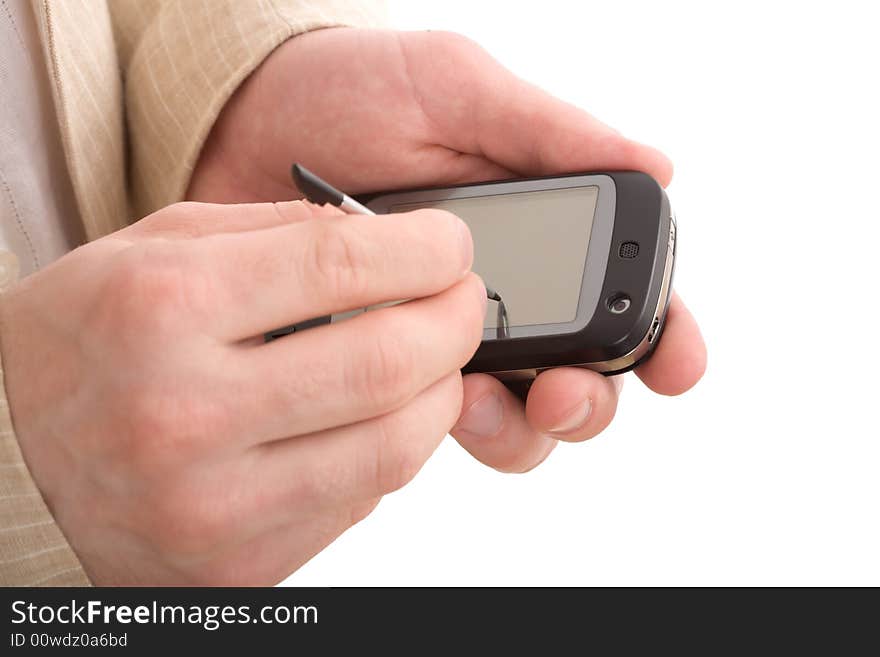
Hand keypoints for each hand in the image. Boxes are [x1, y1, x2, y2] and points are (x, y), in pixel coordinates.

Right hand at [0, 201, 483, 583]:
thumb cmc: (81, 342)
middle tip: (462, 301)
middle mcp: (184, 413)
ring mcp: (212, 504)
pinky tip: (375, 418)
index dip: (423, 250)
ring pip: (392, 448)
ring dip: (439, 394)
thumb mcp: (152, 251)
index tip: (449, 246)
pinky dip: (389, 450)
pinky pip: (359, 503)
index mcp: (160, 310)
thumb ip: (272, 232)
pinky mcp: (238, 563)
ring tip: (434, 360)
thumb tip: (383, 239)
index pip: (339, 266)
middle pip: (386, 362)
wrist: (7, 460)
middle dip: (454, 322)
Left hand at [189, 28, 706, 471]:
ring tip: (477, 400)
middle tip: (559, 391)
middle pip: (583, 377)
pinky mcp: (383, 365)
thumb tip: (658, 166)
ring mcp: (444, 337)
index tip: (674, 364)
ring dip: (517, 428)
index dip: (662, 337)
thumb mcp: (453, 90)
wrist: (241, 125)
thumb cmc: (353, 92)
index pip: (622, 294)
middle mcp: (507, 293)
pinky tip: (414, 402)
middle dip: (588, 401)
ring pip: (516, 418)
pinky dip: (437, 429)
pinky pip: (428, 424)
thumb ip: (547, 131)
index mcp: (544, 229)